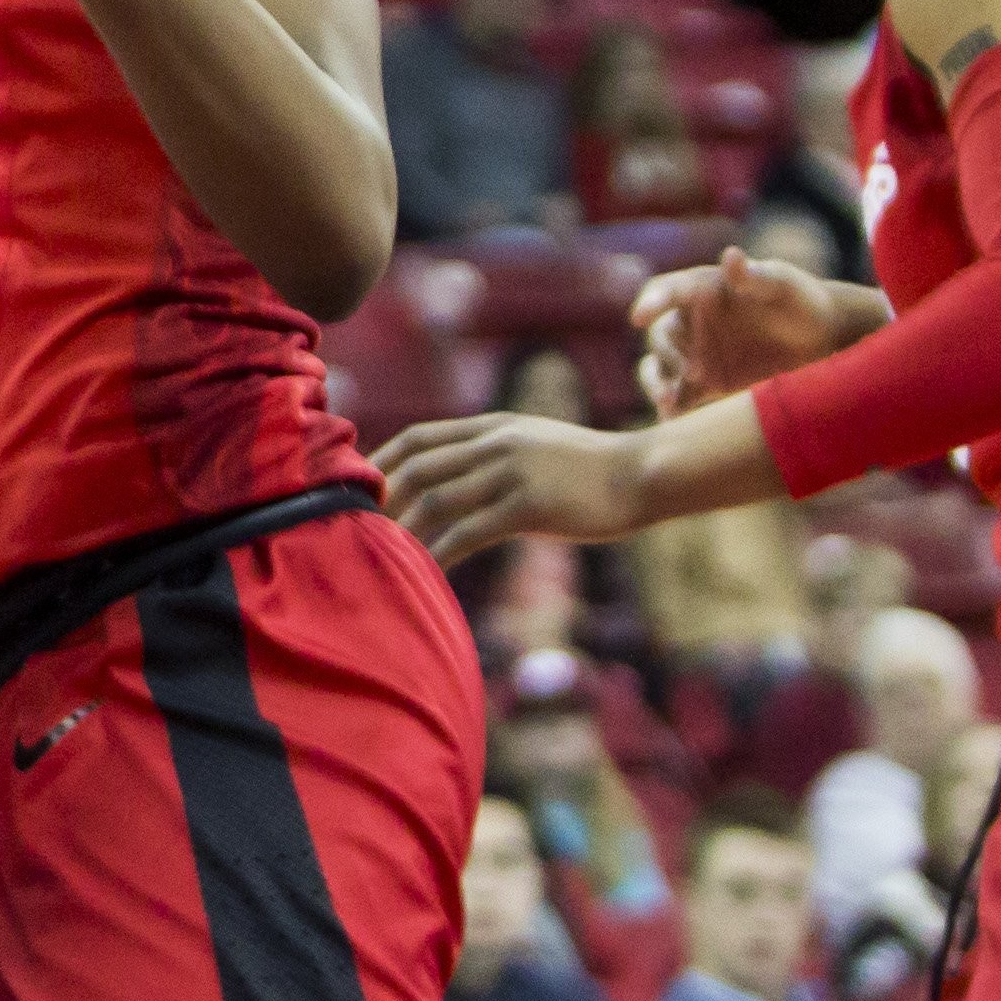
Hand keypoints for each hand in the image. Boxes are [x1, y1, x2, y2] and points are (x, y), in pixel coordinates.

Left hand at [374, 412, 655, 567]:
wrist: (642, 474)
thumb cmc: (590, 468)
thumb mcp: (535, 444)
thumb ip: (495, 454)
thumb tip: (458, 476)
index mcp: (493, 427)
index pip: (420, 437)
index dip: (383, 461)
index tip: (361, 488)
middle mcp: (495, 444)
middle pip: (419, 466)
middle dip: (383, 498)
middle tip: (358, 527)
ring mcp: (512, 473)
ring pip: (437, 500)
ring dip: (404, 529)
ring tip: (382, 555)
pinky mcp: (529, 506)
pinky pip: (469, 532)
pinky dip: (440, 553)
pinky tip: (426, 573)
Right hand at [631, 247, 861, 416]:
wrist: (825, 338)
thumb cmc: (802, 300)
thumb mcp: (783, 284)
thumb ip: (755, 275)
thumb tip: (730, 255)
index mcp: (700, 289)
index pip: (665, 291)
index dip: (649, 302)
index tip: (639, 317)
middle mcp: (691, 322)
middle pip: (660, 336)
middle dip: (668, 356)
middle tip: (694, 375)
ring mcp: (695, 355)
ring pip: (658, 368)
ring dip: (657, 384)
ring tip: (670, 403)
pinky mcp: (705, 385)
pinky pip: (677, 397)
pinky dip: (670, 409)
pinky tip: (675, 422)